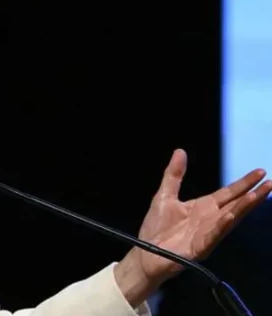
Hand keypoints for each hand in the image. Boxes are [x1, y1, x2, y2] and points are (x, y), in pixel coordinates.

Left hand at [114, 149, 270, 304]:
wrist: (145, 254)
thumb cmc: (156, 228)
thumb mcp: (164, 195)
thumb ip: (174, 175)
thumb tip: (180, 151)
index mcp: (203, 207)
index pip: (228, 192)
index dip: (244, 183)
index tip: (260, 172)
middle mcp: (209, 219)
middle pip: (236, 204)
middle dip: (253, 194)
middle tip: (270, 182)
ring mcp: (207, 233)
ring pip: (230, 218)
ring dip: (244, 207)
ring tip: (258, 195)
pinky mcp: (200, 247)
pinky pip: (214, 234)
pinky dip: (223, 225)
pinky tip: (231, 215)